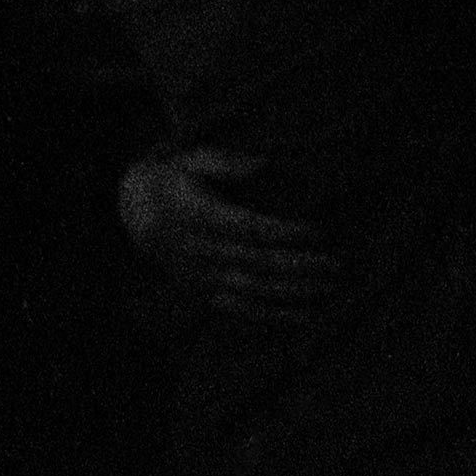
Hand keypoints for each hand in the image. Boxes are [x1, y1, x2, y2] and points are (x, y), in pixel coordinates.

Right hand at [118, 146, 341, 322]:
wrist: (138, 213)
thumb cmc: (178, 179)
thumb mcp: (193, 159)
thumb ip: (225, 162)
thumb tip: (263, 164)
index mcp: (199, 217)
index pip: (248, 228)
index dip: (284, 232)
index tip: (318, 230)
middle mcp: (200, 251)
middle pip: (258, 263)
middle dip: (300, 266)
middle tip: (337, 263)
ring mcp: (201, 277)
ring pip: (253, 290)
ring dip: (295, 292)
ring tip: (330, 288)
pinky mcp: (203, 293)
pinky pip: (241, 310)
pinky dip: (275, 315)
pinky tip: (307, 315)